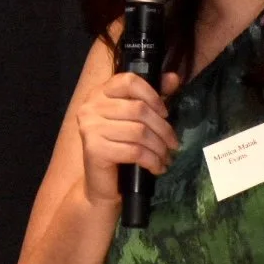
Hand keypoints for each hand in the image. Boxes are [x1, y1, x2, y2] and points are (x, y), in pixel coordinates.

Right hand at [74, 70, 181, 206]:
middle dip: (162, 128)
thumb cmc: (120, 149)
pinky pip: (134, 151)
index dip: (152, 94)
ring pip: (139, 132)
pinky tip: (158, 167)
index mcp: (100, 93)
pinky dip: (152, 161)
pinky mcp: (94, 149)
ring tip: (166, 157)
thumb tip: (174, 77)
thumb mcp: (137, 120)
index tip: (165, 113)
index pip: (128, 81)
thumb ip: (152, 97)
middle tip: (173, 143)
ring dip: (159, 147)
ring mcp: (90, 127)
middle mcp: (90, 107)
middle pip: (138, 109)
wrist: (101, 185)